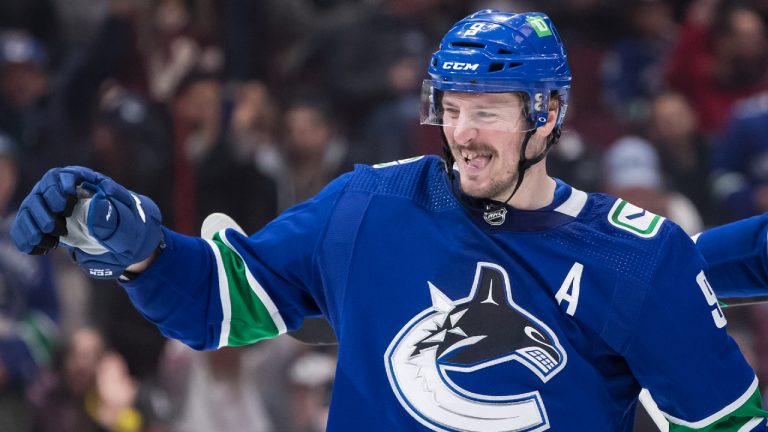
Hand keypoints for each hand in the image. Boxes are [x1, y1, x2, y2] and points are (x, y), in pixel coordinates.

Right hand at [11, 166, 162, 278]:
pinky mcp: (45, 224)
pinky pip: (25, 226)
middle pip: (41, 191)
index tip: (66, 203)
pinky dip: (26, 236)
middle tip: (58, 228)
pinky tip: (40, 249)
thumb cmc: (129, 228)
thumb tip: (96, 204)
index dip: (60, 186)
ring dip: (34, 224)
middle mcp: (65, 192)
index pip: (63, 175)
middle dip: (45, 208)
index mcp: (86, 183)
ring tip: (54, 241)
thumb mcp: (128, 224)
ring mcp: (52, 208)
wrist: (126, 243)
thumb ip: (113, 215)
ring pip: (30, 208)